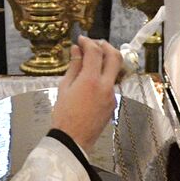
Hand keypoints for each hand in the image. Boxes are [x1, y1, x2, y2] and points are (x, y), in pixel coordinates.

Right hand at [50, 38, 122, 152]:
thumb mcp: (64, 88)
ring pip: (115, 71)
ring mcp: (112, 95)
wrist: (73, 140)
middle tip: (94, 44)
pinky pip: (111, 84)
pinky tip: (92, 80)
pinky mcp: (113, 104)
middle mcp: (105, 86)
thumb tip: (76, 50)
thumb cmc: (64, 116)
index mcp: (91, 80)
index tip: (81, 40)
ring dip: (107, 61)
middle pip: (115, 57)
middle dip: (105, 46)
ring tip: (93, 61)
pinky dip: (104, 76)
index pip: (95, 52)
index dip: (88, 42)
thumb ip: (73, 67)